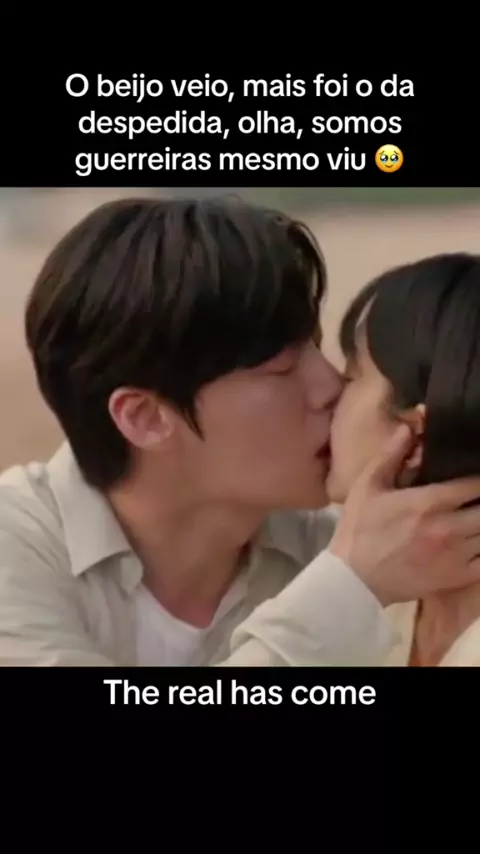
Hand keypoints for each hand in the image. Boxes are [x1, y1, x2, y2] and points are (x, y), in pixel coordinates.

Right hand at [329, 424, 479, 605]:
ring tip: (476, 516)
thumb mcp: (367, 485)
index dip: (479, 477)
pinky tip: (477, 541)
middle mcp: (449, 527)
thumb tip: (409, 427)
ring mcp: (456, 555)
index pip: (475, 484)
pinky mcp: (456, 577)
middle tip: (476, 496)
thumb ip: (390, 454)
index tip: (476, 474)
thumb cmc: (359, 528)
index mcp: (429, 502)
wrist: (354, 579)